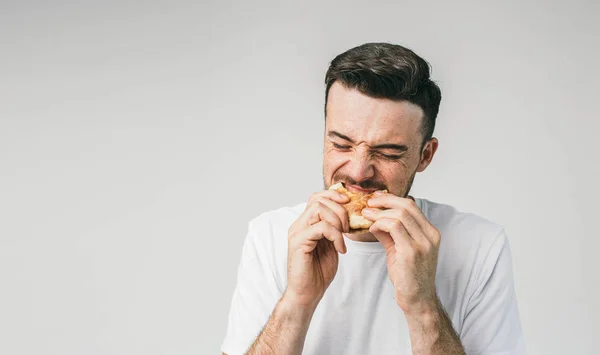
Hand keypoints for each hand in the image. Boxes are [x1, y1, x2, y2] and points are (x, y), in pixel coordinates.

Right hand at [285, 190, 349, 308]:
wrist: (307, 293)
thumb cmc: (318, 272)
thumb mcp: (331, 244)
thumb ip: (335, 229)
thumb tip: (348, 214)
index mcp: (305, 223)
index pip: (317, 197)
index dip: (333, 195)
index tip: (349, 203)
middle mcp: (298, 225)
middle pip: (319, 200)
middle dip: (340, 210)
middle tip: (349, 228)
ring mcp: (297, 232)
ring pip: (319, 209)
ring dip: (337, 221)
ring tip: (344, 238)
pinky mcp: (298, 242)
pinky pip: (321, 227)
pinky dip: (335, 236)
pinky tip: (340, 249)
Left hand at [362, 193, 440, 313]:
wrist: (417, 299)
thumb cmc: (409, 276)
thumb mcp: (400, 249)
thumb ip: (390, 233)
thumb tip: (374, 218)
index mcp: (430, 232)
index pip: (412, 206)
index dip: (392, 199)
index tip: (376, 199)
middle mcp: (430, 235)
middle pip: (407, 206)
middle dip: (385, 201)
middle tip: (368, 204)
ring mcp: (423, 243)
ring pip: (399, 215)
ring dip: (379, 213)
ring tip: (366, 215)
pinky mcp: (411, 252)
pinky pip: (394, 227)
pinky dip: (380, 223)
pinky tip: (371, 228)